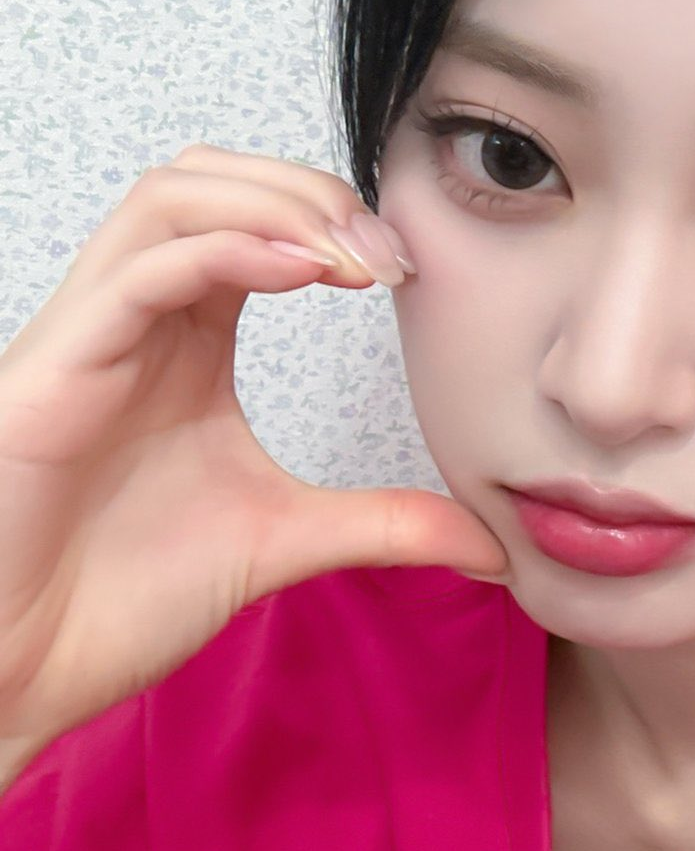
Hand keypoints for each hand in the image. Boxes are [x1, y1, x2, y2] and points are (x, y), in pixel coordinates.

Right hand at [0, 144, 508, 785]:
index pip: (249, 217)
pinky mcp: (56, 370)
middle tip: (387, 256)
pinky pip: (139, 270)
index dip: (332, 218)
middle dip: (309, 193)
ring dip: (272, 204)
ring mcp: (90, 334)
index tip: (405, 271)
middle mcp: (135, 317)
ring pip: (170, 197)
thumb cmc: (118, 596)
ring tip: (349, 256)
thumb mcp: (284, 540)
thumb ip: (384, 524)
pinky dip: (225, 251)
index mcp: (182, 338)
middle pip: (210, 179)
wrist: (20, 671)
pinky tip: (300, 274)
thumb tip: (491, 543)